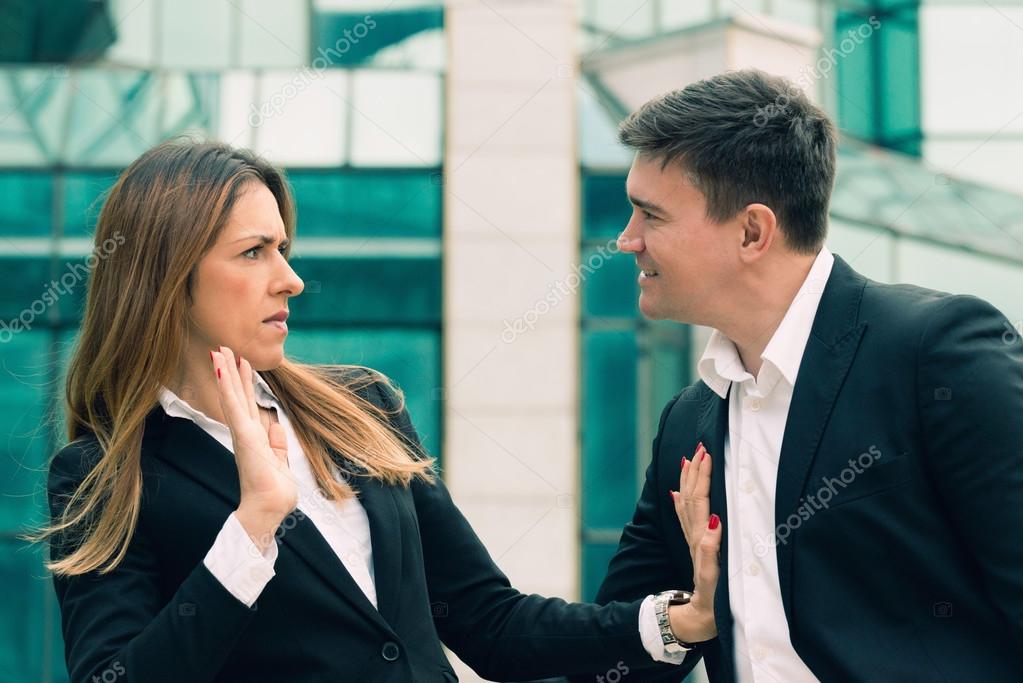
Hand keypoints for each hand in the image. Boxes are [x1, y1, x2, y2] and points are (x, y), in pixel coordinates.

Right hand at [211, 346, 296, 551]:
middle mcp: (246, 433)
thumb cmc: (274, 493)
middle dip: (231, 371)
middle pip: (237, 395)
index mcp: (255, 438)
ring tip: (219, 351)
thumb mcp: (280, 463)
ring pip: (233, 397)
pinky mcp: (245, 437)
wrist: (268, 511)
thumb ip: (277, 444)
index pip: (248, 404)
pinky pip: (235, 408)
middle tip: (223, 348)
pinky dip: (229, 388)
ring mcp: (243, 434)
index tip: (240, 362)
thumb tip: (275, 425)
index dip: (244, 383)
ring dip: (226, 373)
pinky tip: (224, 371)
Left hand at [668, 442, 721, 642]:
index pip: (700, 501)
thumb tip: (714, 520)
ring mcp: (693, 540)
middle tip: (700, 447)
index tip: (707, 455)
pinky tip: (678, 490)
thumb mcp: (713, 577)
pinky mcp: (695, 547)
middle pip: (691, 497)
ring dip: (689, 480)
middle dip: (695, 471)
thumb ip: (711, 550)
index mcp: (701, 540)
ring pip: (687, 503)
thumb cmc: (712, 601)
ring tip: (690, 459)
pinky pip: (685, 517)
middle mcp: (695, 537)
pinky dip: (682, 500)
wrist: (701, 619)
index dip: (703, 477)